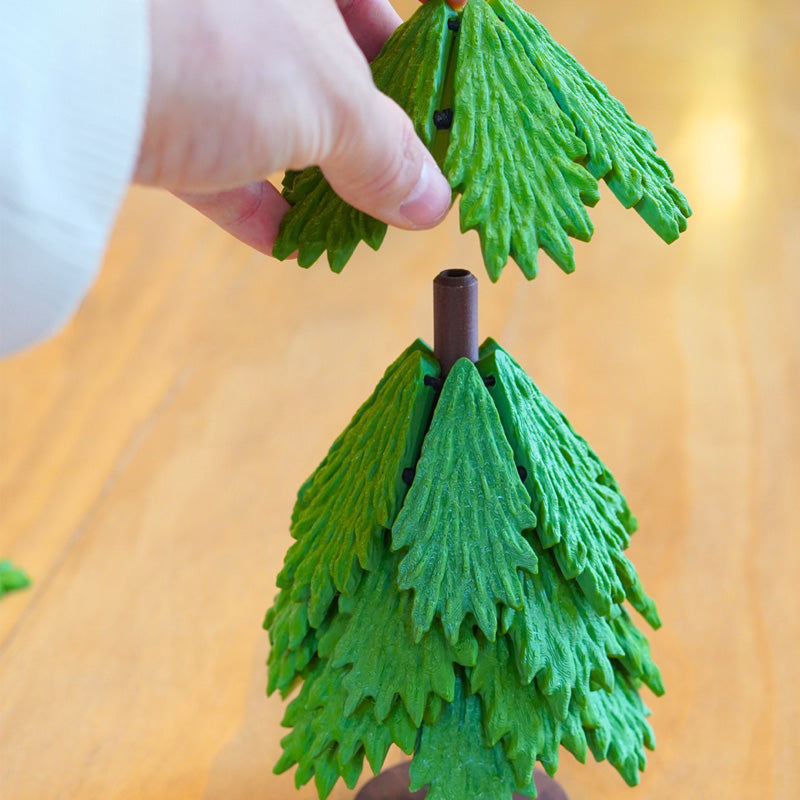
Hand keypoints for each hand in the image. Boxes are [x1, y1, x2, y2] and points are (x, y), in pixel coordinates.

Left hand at [135, 0, 453, 254]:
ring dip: (314, 177)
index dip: (426, 62)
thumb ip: (384, 151)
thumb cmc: (215, 38)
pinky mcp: (148, 101)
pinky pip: (212, 155)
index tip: (445, 121)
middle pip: (330, 65)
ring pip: (271, 114)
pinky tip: (285, 240)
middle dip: (368, 134)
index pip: (386, 4)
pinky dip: (249, 201)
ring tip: (351, 227)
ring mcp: (195, 46)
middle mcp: (252, 2)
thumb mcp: (326, 100)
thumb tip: (429, 202)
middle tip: (399, 187)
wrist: (65, 70)